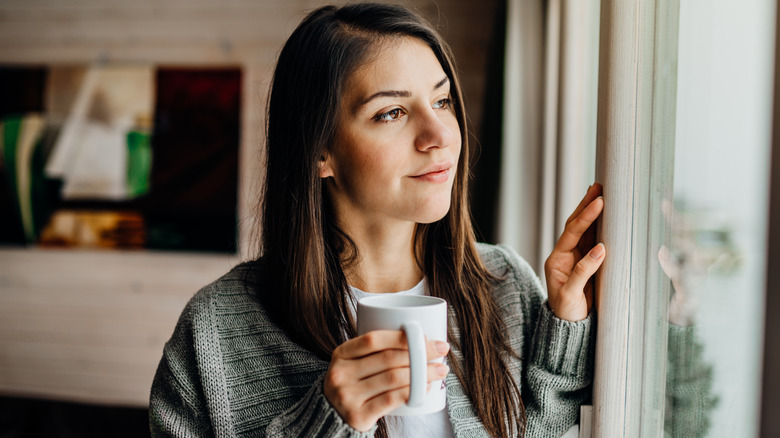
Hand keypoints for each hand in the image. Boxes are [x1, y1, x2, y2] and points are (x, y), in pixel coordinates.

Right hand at [323, 330, 449, 431]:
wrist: (333, 416)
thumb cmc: (354, 384)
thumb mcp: (354, 363)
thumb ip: (375, 351)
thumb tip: (420, 338)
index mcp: (341, 354)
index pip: (373, 339)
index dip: (401, 336)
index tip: (425, 336)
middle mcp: (341, 374)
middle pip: (388, 359)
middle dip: (420, 353)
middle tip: (441, 351)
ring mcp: (347, 396)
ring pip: (393, 378)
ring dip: (422, 373)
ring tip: (440, 370)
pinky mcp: (358, 415)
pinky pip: (391, 399)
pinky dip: (412, 392)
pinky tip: (426, 388)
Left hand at [544, 183, 605, 320]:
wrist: (569, 327)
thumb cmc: (567, 313)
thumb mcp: (572, 295)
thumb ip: (583, 272)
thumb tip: (601, 249)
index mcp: (557, 260)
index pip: (572, 233)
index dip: (585, 217)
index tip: (599, 203)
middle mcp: (565, 255)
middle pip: (575, 225)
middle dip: (586, 205)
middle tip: (598, 186)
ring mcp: (575, 258)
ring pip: (584, 230)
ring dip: (592, 212)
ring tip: (600, 192)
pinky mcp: (586, 263)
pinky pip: (592, 240)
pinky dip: (599, 226)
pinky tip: (605, 215)